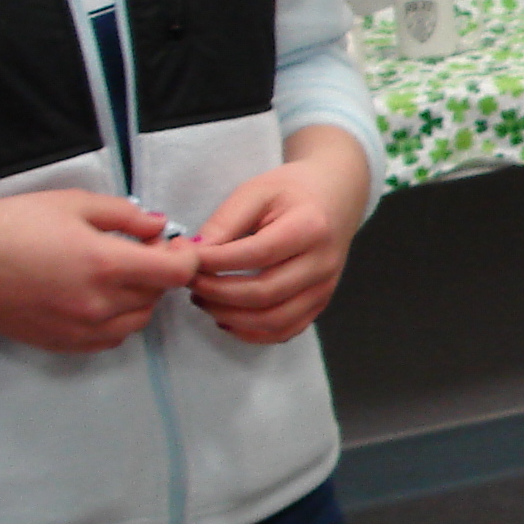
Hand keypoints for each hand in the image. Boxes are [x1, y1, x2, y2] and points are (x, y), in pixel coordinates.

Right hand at [0, 191, 198, 351]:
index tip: (174, 243)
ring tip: (116, 272)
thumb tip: (161, 226)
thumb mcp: (72, 203)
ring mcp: (82, 329)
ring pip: (139, 319)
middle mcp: (100, 304)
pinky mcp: (65, 343)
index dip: (185, 256)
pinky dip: (118, 319)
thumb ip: (126, 215)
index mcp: (106, 265)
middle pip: (159, 294)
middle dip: (159, 270)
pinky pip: (112, 337)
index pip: (176, 273)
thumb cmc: (10, 226)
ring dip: (141, 296)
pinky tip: (99, 297)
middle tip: (139, 248)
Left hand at [189, 127, 371, 344]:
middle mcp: (323, 263)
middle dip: (217, 292)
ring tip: (204, 299)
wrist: (336, 197)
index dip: (215, 262)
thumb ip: (224, 222)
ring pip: (273, 321)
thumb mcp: (255, 191)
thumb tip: (191, 254)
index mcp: (310, 228)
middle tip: (190, 282)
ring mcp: (325, 287)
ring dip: (230, 317)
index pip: (256, 255)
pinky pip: (285, 331)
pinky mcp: (320, 303)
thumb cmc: (293, 190)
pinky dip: (251, 333)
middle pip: (264, 294)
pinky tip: (227, 317)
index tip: (187, 258)